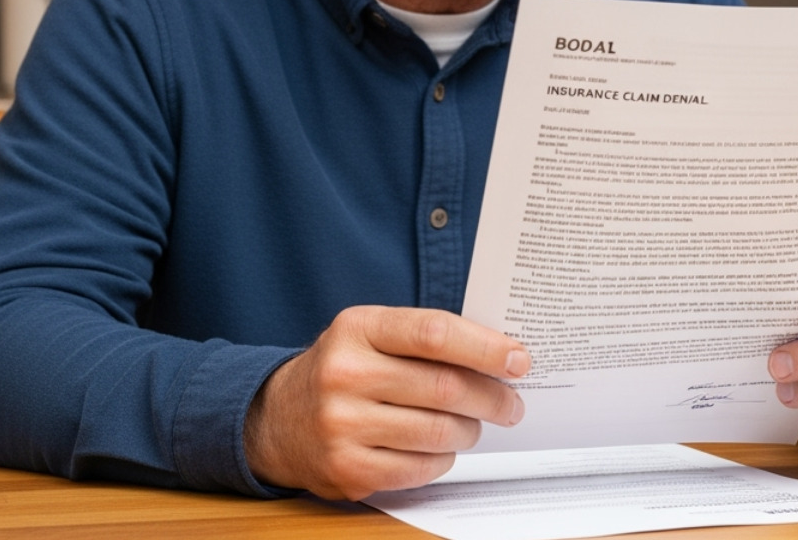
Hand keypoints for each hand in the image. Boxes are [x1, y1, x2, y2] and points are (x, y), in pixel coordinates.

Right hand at [244, 305, 529, 499]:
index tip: (518, 360)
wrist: (278, 419)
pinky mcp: (347, 469)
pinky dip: (443, 458)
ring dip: (470, 429)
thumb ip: (425, 337)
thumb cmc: (344, 369)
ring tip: (473, 424)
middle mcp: (344, 374)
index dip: (485, 348)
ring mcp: (342, 425)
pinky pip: (420, 467)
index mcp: (357, 328)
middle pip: (444, 387)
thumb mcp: (371, 334)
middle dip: (492, 397)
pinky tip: (441, 447)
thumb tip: (501, 355)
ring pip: (438, 431)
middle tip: (511, 403)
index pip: (434, 333)